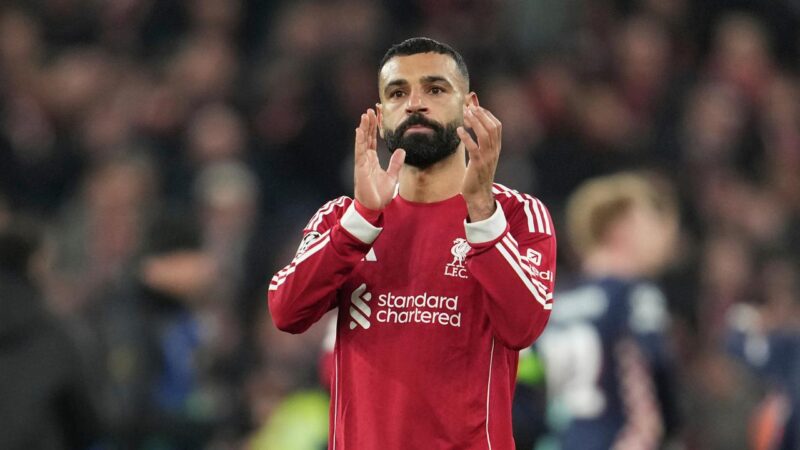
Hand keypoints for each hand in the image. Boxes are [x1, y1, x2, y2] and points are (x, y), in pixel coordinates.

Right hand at [354, 109, 404, 209]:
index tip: (377, 115)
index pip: (373, 140)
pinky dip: (359, 140)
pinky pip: (359, 151)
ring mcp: (362, 162)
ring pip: (362, 141)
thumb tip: (401, 151)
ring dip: (364, 128)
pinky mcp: (360, 167)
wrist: (374, 207)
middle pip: (367, 137)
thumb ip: (395, 163)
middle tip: (371, 110)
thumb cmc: (380, 195)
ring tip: (365, 115)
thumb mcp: (392, 176)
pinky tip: (359, 130)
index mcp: (372, 160)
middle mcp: (366, 159)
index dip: (375, 128)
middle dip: (369, 123)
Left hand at [457, 105, 500, 220]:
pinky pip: (473, 147)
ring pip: (484, 134)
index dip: (487, 114)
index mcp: (496, 148)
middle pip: (492, 127)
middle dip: (481, 115)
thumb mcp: (482, 156)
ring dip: (475, 122)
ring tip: (465, 114)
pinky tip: (459, 130)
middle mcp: (494, 151)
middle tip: (470, 107)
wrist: (479, 194)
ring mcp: (487, 157)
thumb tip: (475, 127)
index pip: (497, 126)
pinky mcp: (478, 164)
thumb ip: (480, 142)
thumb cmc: (478, 174)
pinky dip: (466, 137)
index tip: (476, 107)